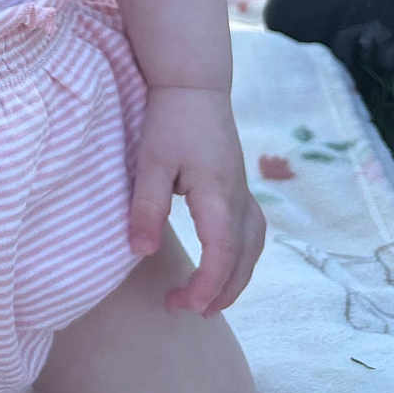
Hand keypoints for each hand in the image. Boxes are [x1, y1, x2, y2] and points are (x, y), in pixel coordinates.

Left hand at [127, 85, 266, 316]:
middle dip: (220, 292)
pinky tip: (225, 262)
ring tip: (209, 299)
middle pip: (243, 259)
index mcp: (218, 195)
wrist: (193, 83)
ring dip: (236, 278)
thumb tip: (140, 253)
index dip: (206, 286)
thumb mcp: (150, 162)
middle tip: (186, 309)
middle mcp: (239, 197)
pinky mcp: (239, 184)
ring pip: (253, 247)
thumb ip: (146, 207)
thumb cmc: (169, 119)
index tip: (183, 304)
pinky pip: (252, 231)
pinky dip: (243, 256)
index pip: (222, 255)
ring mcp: (243, 190)